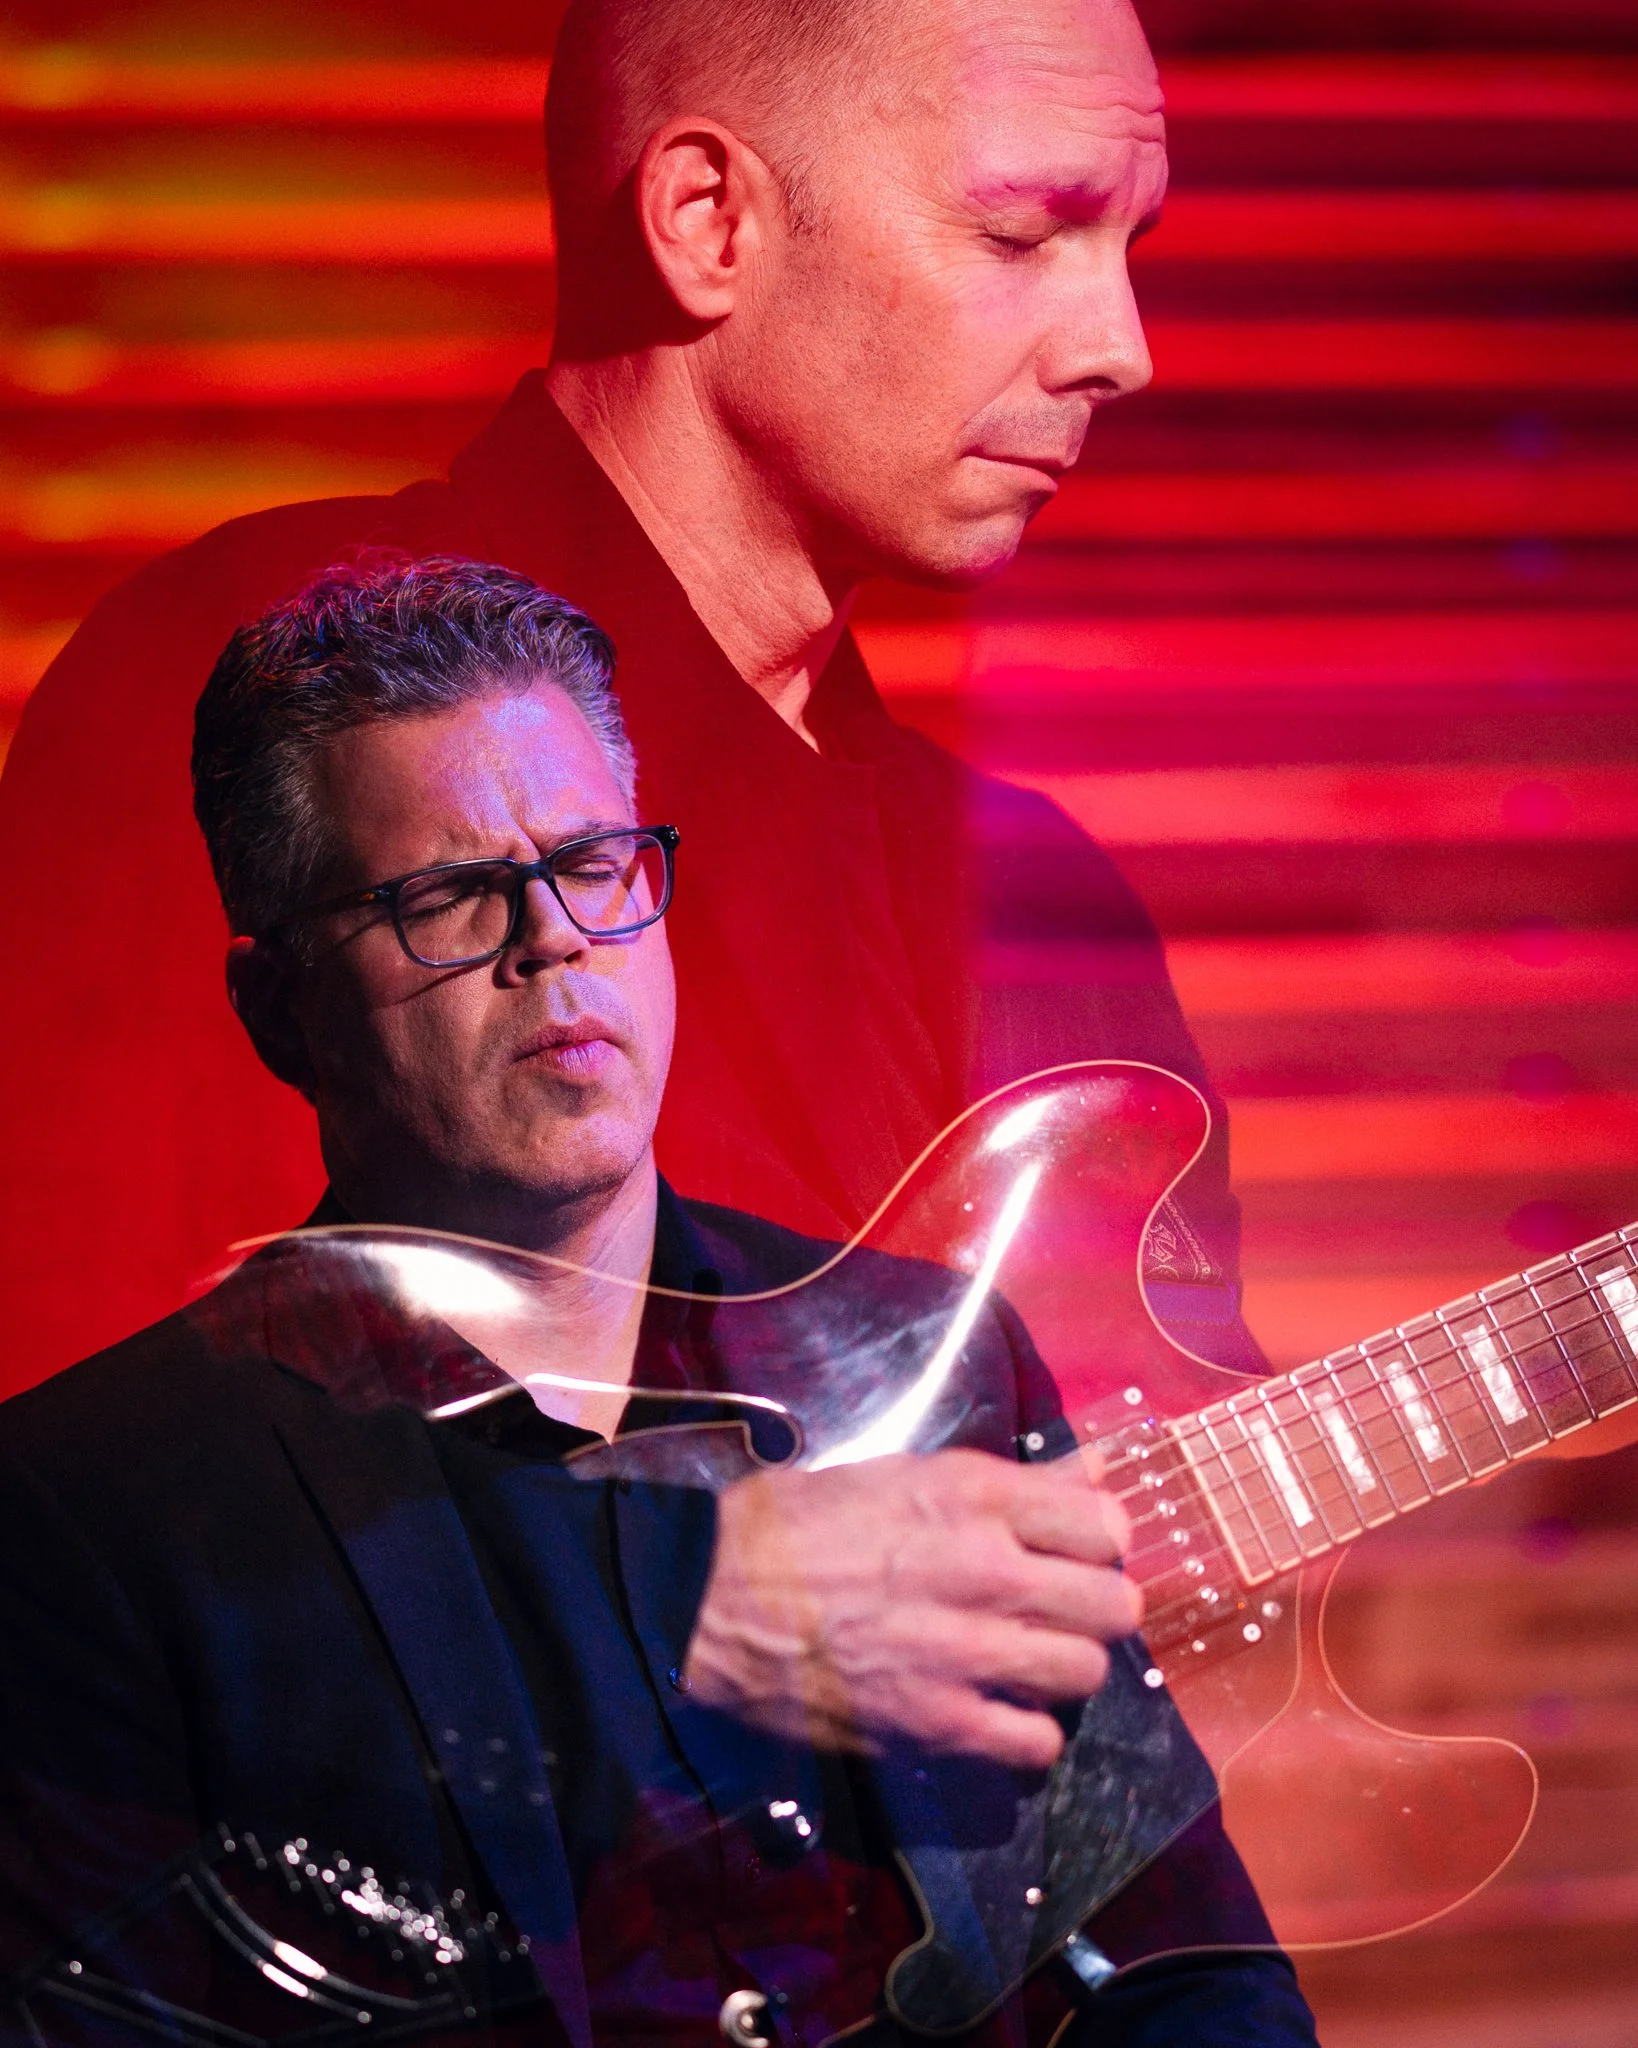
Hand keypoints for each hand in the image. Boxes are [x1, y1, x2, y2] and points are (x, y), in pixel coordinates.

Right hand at [682, 1447, 1140, 1769]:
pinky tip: (995, 1710)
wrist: (708, 1598)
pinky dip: (1025, 1733)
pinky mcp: (936, 1725)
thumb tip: (1095, 1471)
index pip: (1105, 1523)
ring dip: (1062, 1668)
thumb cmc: (796, 1522)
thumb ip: (1009, 1483)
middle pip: (1113, 1603)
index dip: (1100, 1540)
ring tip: (1026, 1661)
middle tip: (1062, 1611)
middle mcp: (984, 1569)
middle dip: (1098, 1606)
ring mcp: (964, 1652)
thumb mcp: (902, 1475)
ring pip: (1083, 1672)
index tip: (1078, 1550)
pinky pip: (1034, 1744)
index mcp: (972, 1496)